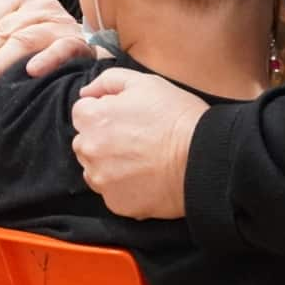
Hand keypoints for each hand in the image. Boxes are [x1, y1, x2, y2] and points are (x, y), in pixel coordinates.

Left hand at [0, 0, 90, 94]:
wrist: (75, 58)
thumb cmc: (32, 40)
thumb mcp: (2, 22)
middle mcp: (42, 5)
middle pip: (2, 30)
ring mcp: (62, 24)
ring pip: (25, 40)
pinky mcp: (81, 45)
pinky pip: (63, 49)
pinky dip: (48, 59)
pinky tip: (31, 72)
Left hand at [71, 68, 206, 218]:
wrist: (203, 157)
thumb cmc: (176, 116)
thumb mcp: (144, 82)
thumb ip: (108, 81)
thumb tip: (86, 92)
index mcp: (93, 118)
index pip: (82, 112)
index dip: (104, 110)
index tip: (127, 116)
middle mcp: (89, 150)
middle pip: (84, 142)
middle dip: (102, 138)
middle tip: (135, 137)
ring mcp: (101, 180)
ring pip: (95, 169)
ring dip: (109, 163)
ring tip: (141, 159)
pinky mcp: (116, 203)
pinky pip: (111, 192)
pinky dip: (124, 186)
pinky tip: (146, 176)